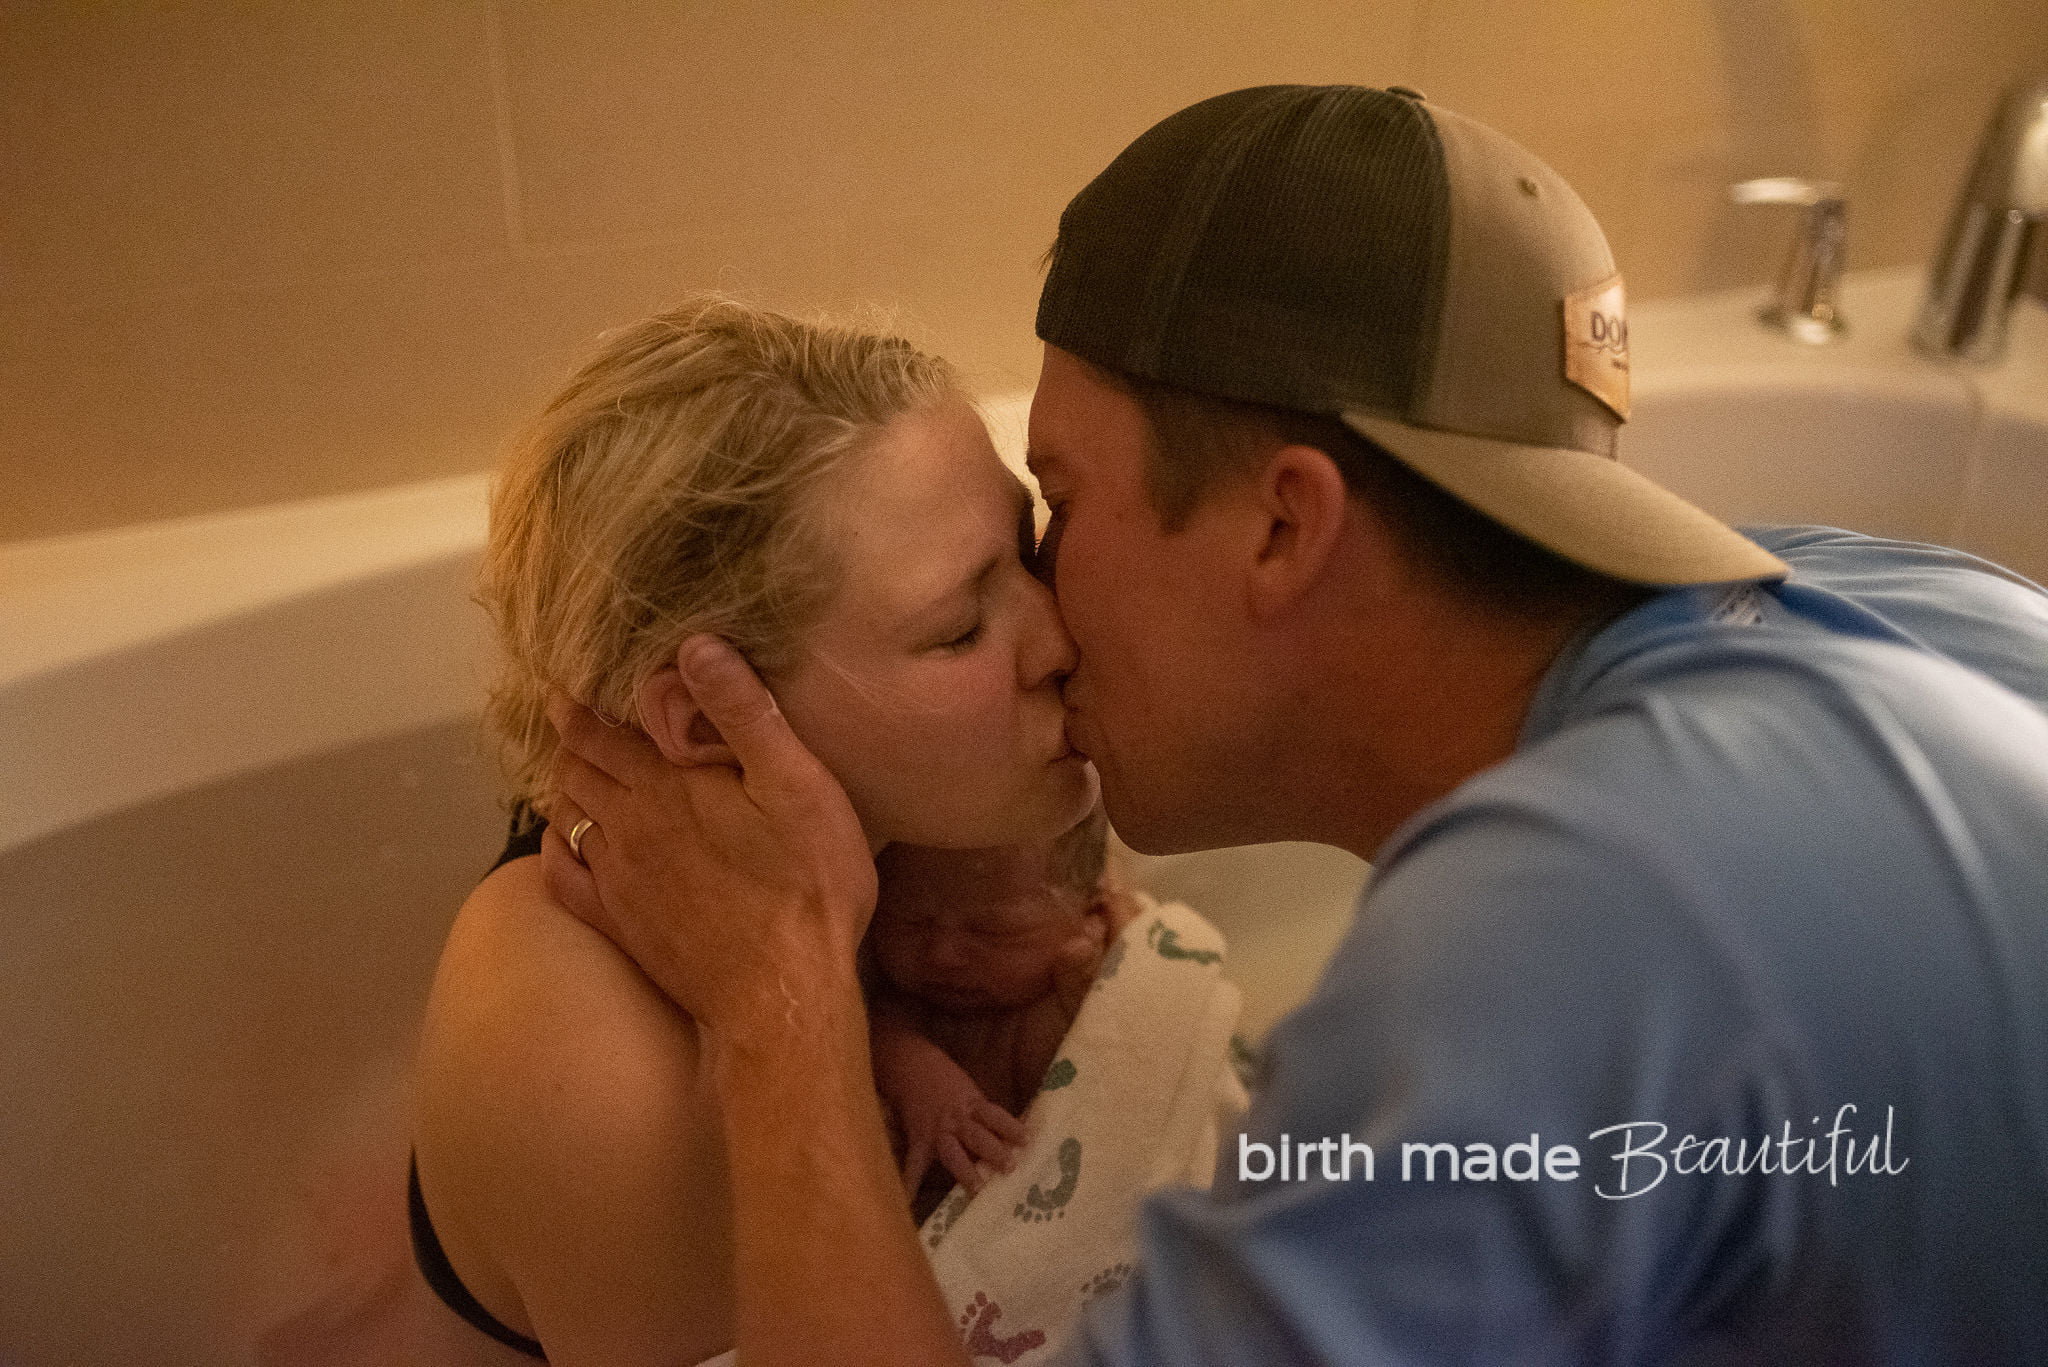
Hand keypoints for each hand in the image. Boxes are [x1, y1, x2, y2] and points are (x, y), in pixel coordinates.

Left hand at [543, 635, 878, 1034]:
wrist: (783, 993)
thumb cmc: (806, 884)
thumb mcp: (797, 785)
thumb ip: (744, 714)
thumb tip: (695, 645)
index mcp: (665, 785)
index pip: (600, 733)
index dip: (580, 705)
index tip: (566, 684)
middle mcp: (627, 827)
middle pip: (576, 771)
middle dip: (572, 742)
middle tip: (574, 722)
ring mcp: (618, 881)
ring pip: (566, 819)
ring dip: (566, 790)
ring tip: (574, 773)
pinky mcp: (621, 926)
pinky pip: (563, 879)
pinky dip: (555, 852)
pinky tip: (564, 846)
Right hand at [887, 1049, 1027, 1197]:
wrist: (911, 1066)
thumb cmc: (946, 1079)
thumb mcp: (970, 1092)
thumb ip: (985, 1114)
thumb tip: (1012, 1134)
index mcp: (973, 1104)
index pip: (995, 1116)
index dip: (1011, 1127)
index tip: (1028, 1141)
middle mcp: (957, 1120)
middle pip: (978, 1137)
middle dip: (994, 1152)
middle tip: (1010, 1168)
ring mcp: (937, 1132)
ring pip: (954, 1153)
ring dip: (966, 1171)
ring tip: (977, 1189)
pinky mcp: (919, 1140)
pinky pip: (915, 1163)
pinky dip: (910, 1183)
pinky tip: (909, 1202)